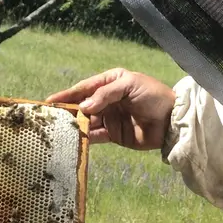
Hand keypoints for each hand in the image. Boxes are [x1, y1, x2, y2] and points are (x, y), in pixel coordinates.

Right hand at [48, 69, 174, 151]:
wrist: (172, 121)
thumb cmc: (153, 96)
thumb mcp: (129, 86)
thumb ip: (105, 95)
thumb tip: (83, 107)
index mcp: (110, 82)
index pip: (84, 88)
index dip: (67, 95)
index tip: (50, 101)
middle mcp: (107, 100)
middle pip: (82, 106)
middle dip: (67, 112)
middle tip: (50, 118)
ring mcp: (109, 118)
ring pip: (86, 122)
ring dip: (74, 126)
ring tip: (58, 130)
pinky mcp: (113, 134)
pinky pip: (95, 136)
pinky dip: (84, 138)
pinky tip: (74, 140)